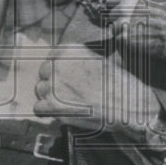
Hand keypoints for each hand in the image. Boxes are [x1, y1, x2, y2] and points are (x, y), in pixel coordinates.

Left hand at [33, 44, 160, 142]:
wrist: (127, 105)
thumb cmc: (118, 85)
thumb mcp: (100, 60)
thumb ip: (80, 60)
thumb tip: (69, 65)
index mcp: (69, 50)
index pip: (51, 58)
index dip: (57, 71)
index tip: (66, 79)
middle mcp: (58, 64)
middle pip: (43, 74)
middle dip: (53, 84)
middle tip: (68, 94)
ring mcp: (54, 85)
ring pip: (40, 91)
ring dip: (50, 98)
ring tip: (68, 104)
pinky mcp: (53, 105)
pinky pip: (38, 108)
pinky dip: (47, 113)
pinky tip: (62, 113)